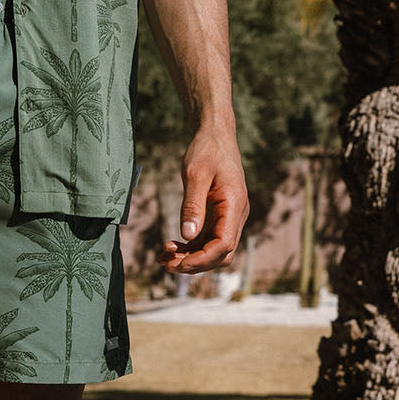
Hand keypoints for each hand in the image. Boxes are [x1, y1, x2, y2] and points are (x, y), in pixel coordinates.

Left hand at [157, 127, 248, 274]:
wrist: (215, 135)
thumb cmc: (207, 150)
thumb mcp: (196, 174)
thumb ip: (192, 205)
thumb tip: (187, 235)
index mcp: (234, 205)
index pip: (224, 245)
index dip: (202, 259)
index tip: (178, 264)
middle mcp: (236, 215)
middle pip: (221, 254)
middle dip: (195, 264)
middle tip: (166, 264)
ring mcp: (229, 217)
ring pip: (214, 250)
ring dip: (190, 258)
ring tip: (163, 258)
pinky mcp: (219, 216)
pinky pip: (207, 240)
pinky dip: (190, 247)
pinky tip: (170, 247)